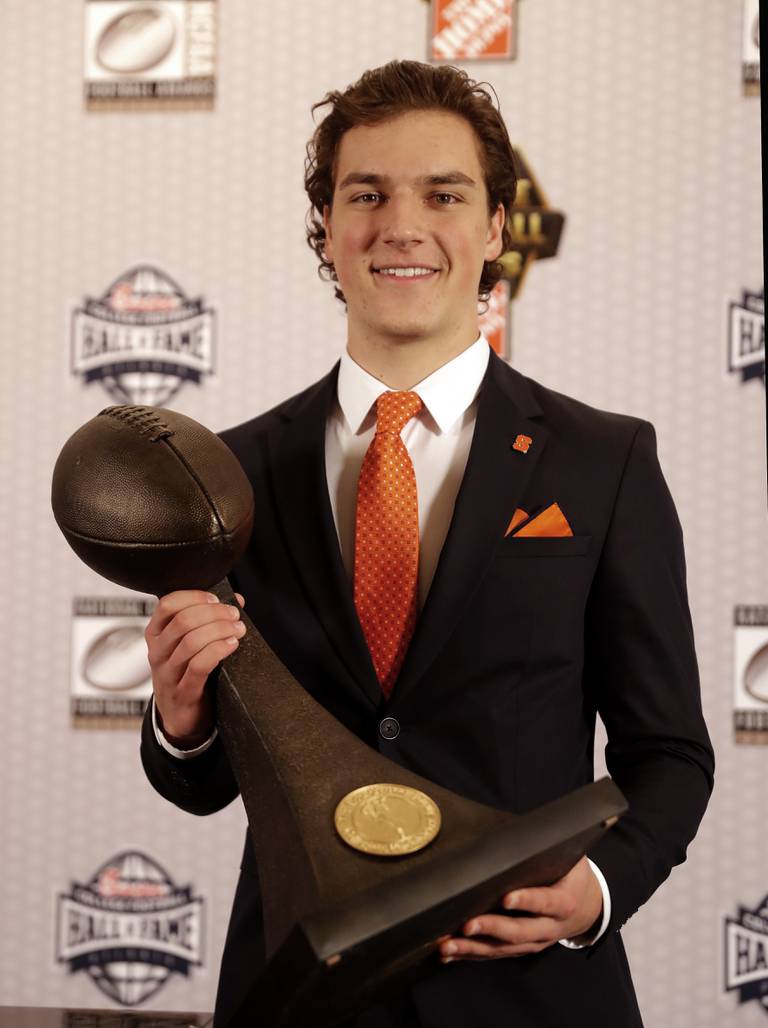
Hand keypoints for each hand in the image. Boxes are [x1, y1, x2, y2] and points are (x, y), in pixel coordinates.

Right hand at [145, 589, 245, 747]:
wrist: (180, 718)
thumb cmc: (186, 674)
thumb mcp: (190, 644)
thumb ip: (209, 619)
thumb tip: (235, 599)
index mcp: (157, 634)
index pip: (167, 605)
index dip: (194, 596)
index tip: (217, 599)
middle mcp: (158, 652)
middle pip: (182, 621)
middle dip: (214, 613)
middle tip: (234, 615)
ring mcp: (167, 673)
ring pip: (191, 641)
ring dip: (220, 630)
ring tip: (238, 629)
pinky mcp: (182, 692)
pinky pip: (198, 666)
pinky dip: (218, 650)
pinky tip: (231, 645)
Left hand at [438, 857, 602, 961]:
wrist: (587, 906)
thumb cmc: (570, 873)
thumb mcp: (567, 857)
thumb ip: (544, 847)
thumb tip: (512, 826)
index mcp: (564, 901)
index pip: (546, 902)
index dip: (527, 900)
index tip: (506, 898)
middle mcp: (550, 927)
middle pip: (520, 931)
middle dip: (492, 928)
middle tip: (467, 924)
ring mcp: (535, 942)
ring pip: (504, 948)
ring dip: (474, 947)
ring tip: (448, 944)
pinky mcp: (521, 948)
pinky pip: (495, 953)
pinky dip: (471, 954)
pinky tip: (449, 953)